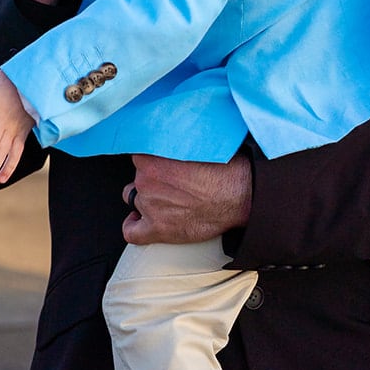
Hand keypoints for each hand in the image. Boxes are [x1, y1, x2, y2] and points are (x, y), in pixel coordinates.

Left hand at [121, 152, 252, 244]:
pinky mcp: (158, 228)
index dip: (150, 160)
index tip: (161, 163)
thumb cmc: (222, 168)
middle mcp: (146, 180)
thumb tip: (170, 138)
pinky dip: (132, 226)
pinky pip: (132, 232)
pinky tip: (137, 221)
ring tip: (165, 200)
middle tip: (172, 181)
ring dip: (145, 200)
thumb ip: (173, 141)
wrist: (237, 194)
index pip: (138, 155)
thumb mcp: (194, 143)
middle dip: (151, 180)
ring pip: (135, 200)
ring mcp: (149, 205)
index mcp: (151, 156)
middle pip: (138, 178)